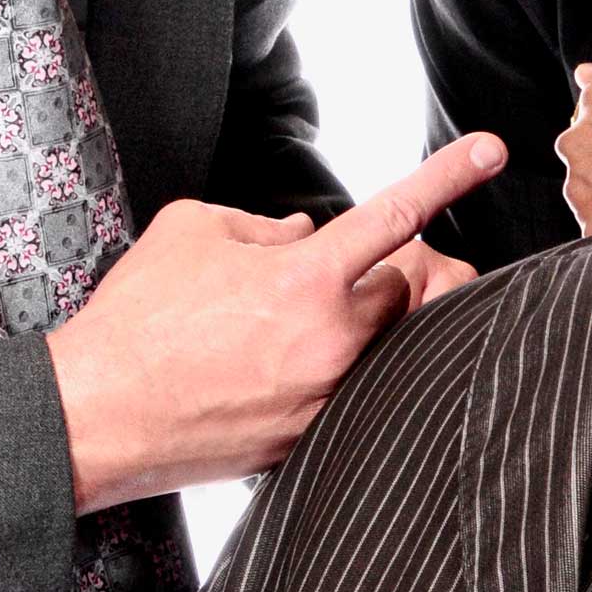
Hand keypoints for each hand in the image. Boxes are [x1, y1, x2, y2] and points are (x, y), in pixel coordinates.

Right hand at [46, 135, 506, 512]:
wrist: (98, 414)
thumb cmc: (136, 318)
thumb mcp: (193, 231)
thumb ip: (263, 225)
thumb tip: (305, 235)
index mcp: (305, 278)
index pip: (397, 213)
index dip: (450, 175)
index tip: (492, 150)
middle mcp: (331, 341)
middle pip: (402, 289)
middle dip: (371, 275)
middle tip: (309, 282)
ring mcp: (327, 398)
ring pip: (381, 345)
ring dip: (348, 327)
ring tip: (277, 331)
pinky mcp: (311, 441)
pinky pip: (349, 394)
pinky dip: (321, 374)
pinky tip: (264, 373)